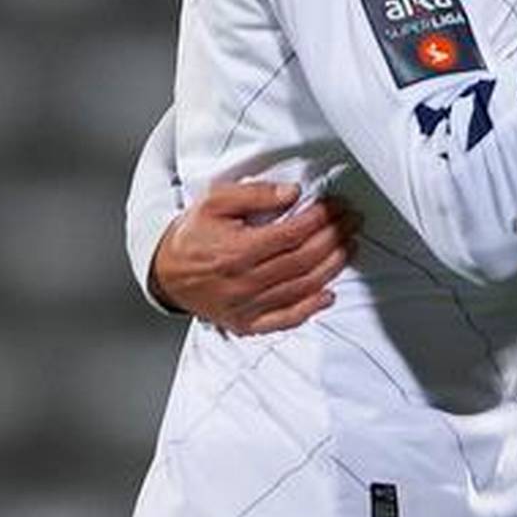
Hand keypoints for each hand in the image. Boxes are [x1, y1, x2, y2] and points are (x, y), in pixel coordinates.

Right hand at [147, 181, 357, 335]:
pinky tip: (329, 294)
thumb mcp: (214, 203)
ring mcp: (246, 306)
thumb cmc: (194, 235)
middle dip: (334, 237)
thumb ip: (254, 194)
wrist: (165, 274)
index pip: (293, 234)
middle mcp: (244, 282)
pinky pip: (285, 319)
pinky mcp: (246, 323)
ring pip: (301, 287)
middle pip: (303, 259)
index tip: (337, 206)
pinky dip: (310, 309)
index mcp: (236, 251)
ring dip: (332, 266)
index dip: (321, 218)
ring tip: (349, 246)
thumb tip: (292, 192)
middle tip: (352, 222)